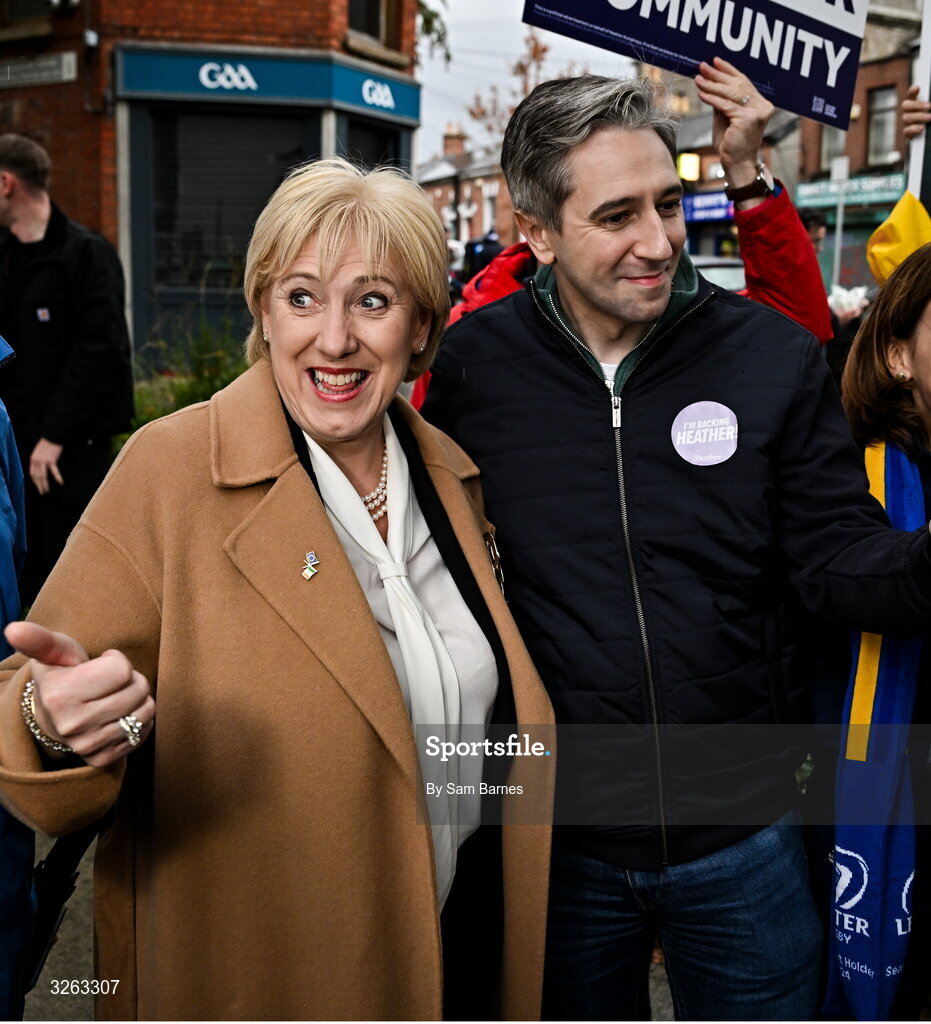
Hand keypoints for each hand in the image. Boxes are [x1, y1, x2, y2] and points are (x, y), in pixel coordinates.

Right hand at [5, 621, 154, 767]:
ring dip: (138, 698)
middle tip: (110, 681)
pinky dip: (139, 719)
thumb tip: (14, 629)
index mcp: (59, 696)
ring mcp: (88, 745)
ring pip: (146, 710)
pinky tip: (119, 714)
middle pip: (138, 689)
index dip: (116, 660)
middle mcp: (72, 725)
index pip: (122, 669)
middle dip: (130, 678)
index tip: (100, 663)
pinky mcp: (103, 759)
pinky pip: (143, 732)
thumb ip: (39, 639)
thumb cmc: (60, 676)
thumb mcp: (52, 653)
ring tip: (115, 695)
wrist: (52, 717)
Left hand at [29, 438, 63, 494]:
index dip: (35, 481)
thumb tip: (41, 467)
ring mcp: (43, 461)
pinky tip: (60, 482)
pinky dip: (57, 477)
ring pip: (42, 476)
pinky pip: (54, 471)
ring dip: (45, 484)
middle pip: (36, 476)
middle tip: (43, 492)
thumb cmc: (48, 443)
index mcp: (33, 459)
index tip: (38, 486)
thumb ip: (39, 459)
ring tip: (47, 490)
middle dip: (39, 485)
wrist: (52, 436)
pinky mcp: (51, 460)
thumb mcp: (39, 452)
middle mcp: (36, 461)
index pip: (32, 473)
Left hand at [695, 57, 773, 195]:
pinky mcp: (747, 119)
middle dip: (718, 74)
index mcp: (760, 103)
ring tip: (698, 78)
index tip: (715, 60)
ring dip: (712, 85)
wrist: (737, 164)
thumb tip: (711, 83)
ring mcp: (757, 112)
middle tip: (703, 65)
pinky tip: (701, 93)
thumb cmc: (731, 143)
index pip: (744, 81)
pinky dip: (712, 98)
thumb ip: (723, 101)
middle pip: (737, 84)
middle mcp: (762, 105)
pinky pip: (726, 105)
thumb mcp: (725, 117)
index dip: (729, 70)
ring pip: (731, 93)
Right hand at [903, 84, 930, 139]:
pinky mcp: (907, 134)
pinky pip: (906, 131)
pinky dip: (914, 129)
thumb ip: (929, 106)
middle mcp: (908, 112)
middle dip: (917, 105)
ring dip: (919, 117)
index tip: (916, 88)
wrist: (928, 135)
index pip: (911, 94)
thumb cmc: (929, 118)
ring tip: (930, 118)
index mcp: (915, 104)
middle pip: (905, 105)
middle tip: (929, 106)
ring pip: (906, 118)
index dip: (912, 91)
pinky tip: (922, 128)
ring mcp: (906, 123)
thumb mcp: (929, 110)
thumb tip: (930, 104)